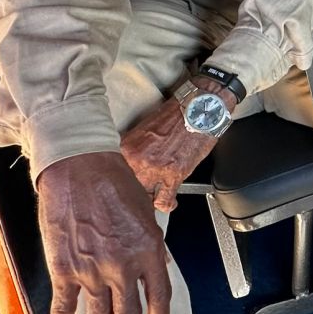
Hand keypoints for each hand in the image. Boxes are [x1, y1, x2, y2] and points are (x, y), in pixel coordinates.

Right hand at [36, 151, 172, 313]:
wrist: (79, 167)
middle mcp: (123, 264)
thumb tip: (158, 266)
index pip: (160, 297)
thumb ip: (151, 244)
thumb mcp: (145, 212)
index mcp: (148, 249)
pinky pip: (63, 307)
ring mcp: (92, 269)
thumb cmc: (112, 181)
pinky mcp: (64, 268)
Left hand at [120, 78, 229, 211]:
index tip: (117, 188)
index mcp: (127, 147)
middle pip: (126, 188)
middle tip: (134, 197)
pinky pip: (164, 200)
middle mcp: (137, 159)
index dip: (117, 184)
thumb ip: (132, 150)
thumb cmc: (175, 116)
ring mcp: (155, 168)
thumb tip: (125, 165)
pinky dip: (166, 204)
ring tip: (150, 200)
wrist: (200, 109)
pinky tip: (168, 203)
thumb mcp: (144, 130)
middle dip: (131, 194)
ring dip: (147, 200)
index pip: (112, 175)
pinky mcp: (174, 175)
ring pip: (143, 197)